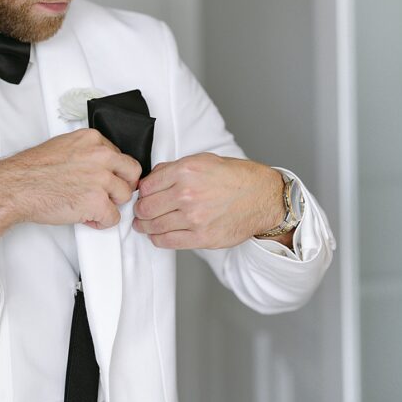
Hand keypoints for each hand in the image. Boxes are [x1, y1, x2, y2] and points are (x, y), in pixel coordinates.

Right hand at [0, 129, 141, 250]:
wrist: (16, 187)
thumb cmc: (33, 170)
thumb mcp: (64, 146)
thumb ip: (88, 152)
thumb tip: (102, 165)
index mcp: (93, 139)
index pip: (121, 156)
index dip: (113, 172)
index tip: (104, 180)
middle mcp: (100, 155)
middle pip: (132, 172)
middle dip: (122, 185)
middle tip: (108, 194)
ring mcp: (100, 178)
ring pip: (125, 196)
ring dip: (110, 204)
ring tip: (89, 206)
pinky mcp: (97, 201)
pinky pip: (114, 218)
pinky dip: (101, 222)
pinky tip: (86, 217)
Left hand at [132, 152, 283, 249]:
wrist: (262, 197)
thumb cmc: (235, 177)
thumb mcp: (202, 160)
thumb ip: (173, 169)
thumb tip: (149, 180)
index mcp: (185, 171)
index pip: (146, 186)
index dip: (140, 192)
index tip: (141, 196)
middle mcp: (187, 194)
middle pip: (146, 207)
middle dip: (139, 211)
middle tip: (140, 212)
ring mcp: (194, 218)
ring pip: (153, 226)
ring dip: (145, 226)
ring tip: (145, 224)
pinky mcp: (202, 237)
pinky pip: (167, 241)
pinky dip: (158, 239)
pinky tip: (158, 234)